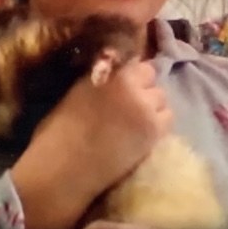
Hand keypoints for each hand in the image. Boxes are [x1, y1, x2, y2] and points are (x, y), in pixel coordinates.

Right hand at [11, 58, 171, 228]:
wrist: (65, 167)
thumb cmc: (59, 133)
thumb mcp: (78, 93)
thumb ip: (101, 81)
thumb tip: (115, 78)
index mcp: (107, 71)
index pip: (135, 62)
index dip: (132, 75)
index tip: (127, 87)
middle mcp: (129, 83)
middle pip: (152, 77)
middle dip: (144, 89)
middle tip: (131, 107)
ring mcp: (145, 106)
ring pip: (162, 99)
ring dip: (153, 107)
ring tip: (138, 123)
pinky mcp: (154, 130)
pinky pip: (167, 119)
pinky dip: (159, 125)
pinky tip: (143, 135)